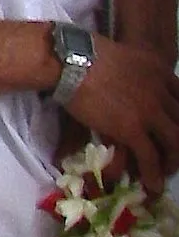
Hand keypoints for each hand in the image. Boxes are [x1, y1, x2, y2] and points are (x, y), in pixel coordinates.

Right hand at [62, 34, 178, 191]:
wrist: (69, 59)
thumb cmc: (83, 52)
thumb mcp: (120, 55)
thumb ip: (131, 72)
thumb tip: (121, 84)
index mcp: (158, 70)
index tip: (174, 124)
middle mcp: (161, 92)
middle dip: (178, 142)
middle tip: (170, 152)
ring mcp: (149, 112)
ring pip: (174, 143)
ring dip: (172, 160)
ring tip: (165, 172)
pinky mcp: (133, 130)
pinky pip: (150, 157)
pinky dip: (154, 174)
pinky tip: (152, 184)